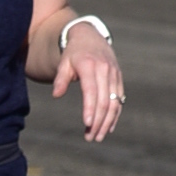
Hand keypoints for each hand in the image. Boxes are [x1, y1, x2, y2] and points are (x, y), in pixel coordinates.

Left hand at [55, 23, 124, 141]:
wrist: (90, 37)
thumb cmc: (73, 54)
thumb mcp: (64, 63)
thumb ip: (60, 79)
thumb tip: (56, 95)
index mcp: (90, 66)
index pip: (91, 91)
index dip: (90, 108)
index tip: (87, 124)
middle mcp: (105, 70)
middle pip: (104, 100)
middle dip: (98, 121)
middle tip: (91, 138)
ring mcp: (114, 74)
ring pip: (114, 102)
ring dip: (107, 122)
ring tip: (98, 137)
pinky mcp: (118, 79)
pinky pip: (119, 99)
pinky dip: (115, 115)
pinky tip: (108, 128)